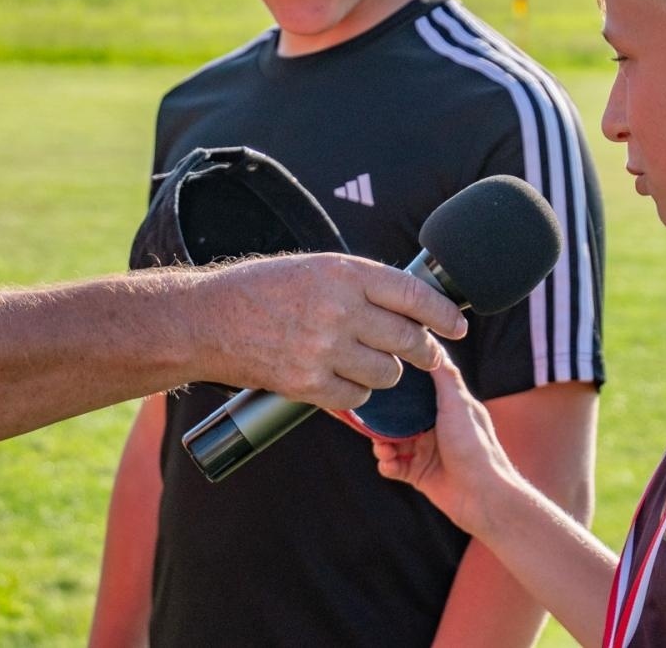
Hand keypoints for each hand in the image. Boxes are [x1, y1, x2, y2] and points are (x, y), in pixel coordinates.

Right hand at [195, 253, 466, 408]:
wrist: (208, 320)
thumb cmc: (260, 289)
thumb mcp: (315, 268)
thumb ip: (359, 284)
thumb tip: (406, 302)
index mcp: (345, 273)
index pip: (414, 295)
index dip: (443, 314)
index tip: (457, 326)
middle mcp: (340, 309)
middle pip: (408, 339)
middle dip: (423, 350)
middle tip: (426, 354)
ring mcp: (325, 349)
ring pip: (387, 373)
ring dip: (386, 373)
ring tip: (369, 364)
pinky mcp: (308, 383)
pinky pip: (357, 398)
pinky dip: (356, 395)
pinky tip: (343, 382)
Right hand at [372, 352, 525, 538]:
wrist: (483, 497)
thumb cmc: (476, 448)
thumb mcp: (460, 404)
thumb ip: (444, 376)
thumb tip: (432, 343)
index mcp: (446, 407)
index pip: (415, 389)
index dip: (397, 384)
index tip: (379, 377)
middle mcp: (434, 426)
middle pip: (397, 415)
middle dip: (382, 417)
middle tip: (370, 418)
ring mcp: (425, 451)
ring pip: (390, 440)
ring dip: (381, 442)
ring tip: (382, 447)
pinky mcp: (418, 474)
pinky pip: (393, 465)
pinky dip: (387, 464)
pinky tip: (389, 463)